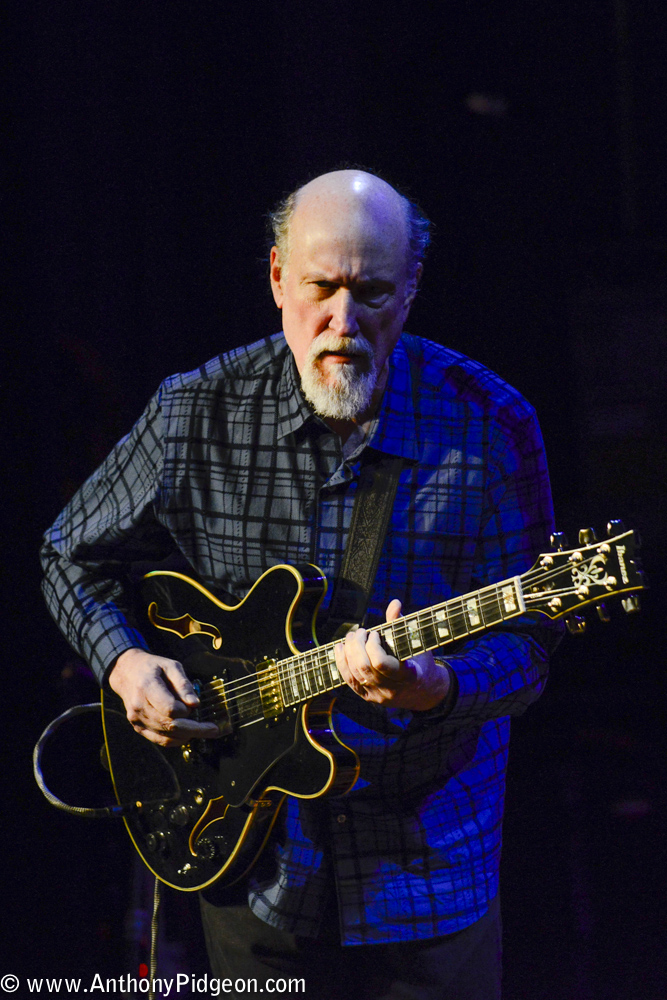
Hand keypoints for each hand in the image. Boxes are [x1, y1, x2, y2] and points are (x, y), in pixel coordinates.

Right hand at [108, 647, 220, 746]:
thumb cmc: (152, 667)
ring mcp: (137, 719)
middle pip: (170, 726)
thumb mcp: (171, 666)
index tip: (195, 706)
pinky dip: (176, 739)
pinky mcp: (138, 727)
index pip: (169, 709)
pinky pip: (160, 740)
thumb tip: (195, 704)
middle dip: (195, 730)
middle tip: (213, 729)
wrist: (127, 672)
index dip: (185, 711)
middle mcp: (139, 707)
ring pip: (166, 736)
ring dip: (187, 735)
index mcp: (147, 688)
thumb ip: (183, 685)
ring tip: (202, 729)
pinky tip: (187, 733)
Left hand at [334, 599, 450, 710]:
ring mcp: (378, 696)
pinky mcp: (368, 698)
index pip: (381, 663)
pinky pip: (350, 681)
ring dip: (348, 651)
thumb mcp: (416, 643)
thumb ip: (401, 623)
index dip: (372, 645)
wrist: (424, 692)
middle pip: (364, 667)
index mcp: (407, 676)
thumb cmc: (421, 662)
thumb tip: (394, 602)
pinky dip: (342, 663)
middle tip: (360, 631)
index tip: (375, 633)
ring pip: (354, 674)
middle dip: (357, 645)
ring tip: (352, 637)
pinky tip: (341, 648)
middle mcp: (391, 690)